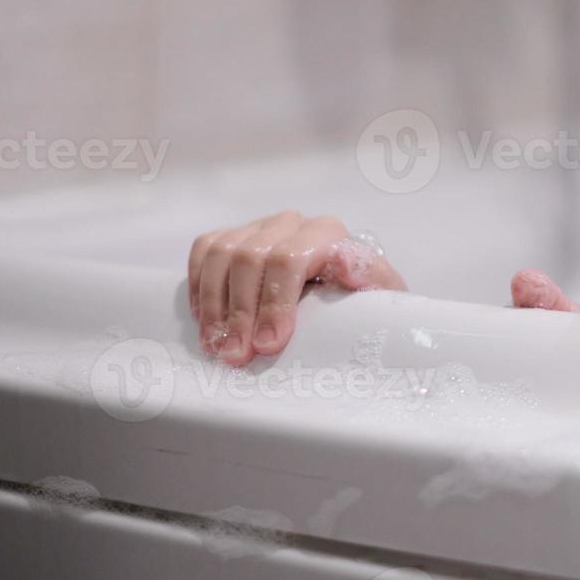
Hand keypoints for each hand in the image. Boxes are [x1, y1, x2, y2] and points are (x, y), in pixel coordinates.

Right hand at [187, 211, 406, 365]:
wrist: (346, 292)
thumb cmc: (360, 299)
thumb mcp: (378, 294)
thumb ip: (371, 279)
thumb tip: (348, 266)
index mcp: (328, 234)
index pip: (290, 259)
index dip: (274, 303)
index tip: (269, 345)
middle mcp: (292, 224)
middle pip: (250, 259)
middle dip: (241, 313)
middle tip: (237, 355)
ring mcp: (260, 227)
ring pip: (222, 255)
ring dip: (216, 306)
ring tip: (218, 346)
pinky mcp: (234, 236)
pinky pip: (204, 251)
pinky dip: (201, 287)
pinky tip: (206, 321)